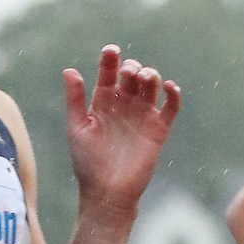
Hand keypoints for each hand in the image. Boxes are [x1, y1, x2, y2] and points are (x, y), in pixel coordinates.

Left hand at [63, 48, 181, 217]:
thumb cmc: (88, 163)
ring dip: (150, 75)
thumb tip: (69, 70)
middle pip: (132, 76)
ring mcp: (142, 116)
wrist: (108, 192)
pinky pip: (171, 106)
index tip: (111, 51)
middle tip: (128, 73)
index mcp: (102, 103)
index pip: (108, 74)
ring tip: (145, 78)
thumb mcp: (77, 128)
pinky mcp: (158, 129)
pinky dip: (173, 94)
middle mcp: (123, 106)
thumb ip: (74, 99)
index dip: (110, 60)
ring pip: (151, 86)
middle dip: (132, 68)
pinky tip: (168, 87)